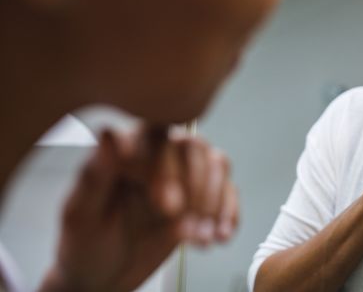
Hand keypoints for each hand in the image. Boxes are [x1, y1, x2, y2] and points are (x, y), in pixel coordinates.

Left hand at [40, 125, 238, 291]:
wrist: (103, 279)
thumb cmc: (85, 246)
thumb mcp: (81, 216)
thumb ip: (94, 176)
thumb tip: (108, 135)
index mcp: (125, 152)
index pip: (156, 138)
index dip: (168, 168)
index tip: (167, 205)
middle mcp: (157, 156)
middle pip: (193, 148)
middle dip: (196, 190)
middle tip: (186, 227)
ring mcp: (182, 174)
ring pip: (216, 163)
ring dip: (214, 203)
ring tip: (202, 238)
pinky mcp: (200, 196)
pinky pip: (228, 191)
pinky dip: (229, 213)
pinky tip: (221, 234)